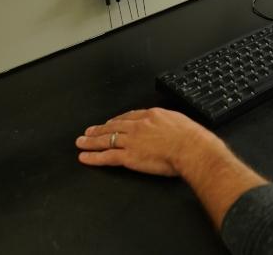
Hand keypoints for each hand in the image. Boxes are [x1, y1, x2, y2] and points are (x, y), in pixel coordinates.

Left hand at [76, 107, 218, 176]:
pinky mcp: (129, 156)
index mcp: (152, 115)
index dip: (117, 120)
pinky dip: (94, 157)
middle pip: (114, 126)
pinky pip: (107, 156)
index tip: (111, 123)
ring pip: (106, 139)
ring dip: (91, 141)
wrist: (191, 148)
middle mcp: (138, 126)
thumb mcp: (180, 122)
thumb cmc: (191, 138)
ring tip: (81, 142)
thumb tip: (169, 128)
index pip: (130, 116)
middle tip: (88, 131)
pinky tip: (84, 157)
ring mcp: (132, 141)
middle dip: (100, 129)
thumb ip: (169, 123)